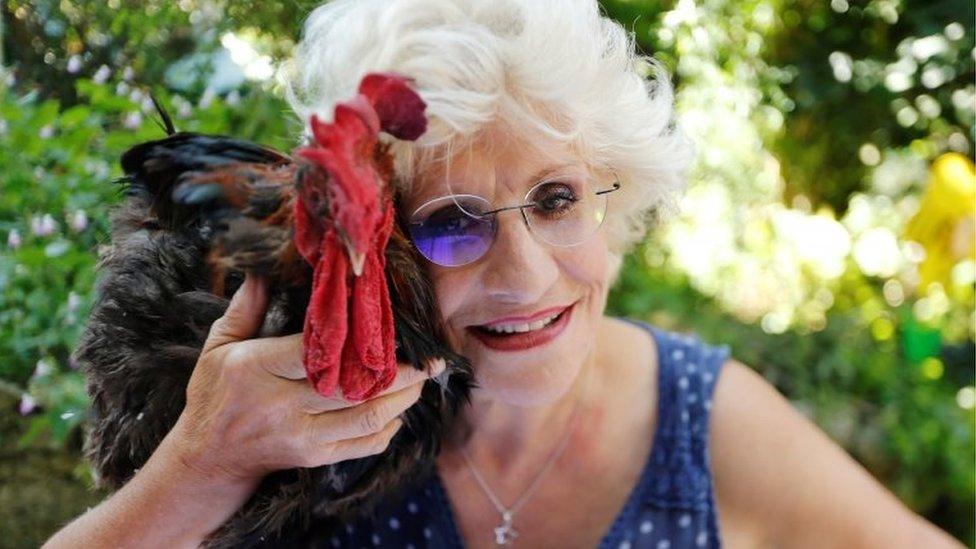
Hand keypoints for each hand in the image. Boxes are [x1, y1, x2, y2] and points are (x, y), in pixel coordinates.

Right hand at [165, 272, 444, 487]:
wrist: (207, 458)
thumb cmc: (214, 394)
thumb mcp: (218, 345)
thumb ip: (246, 307)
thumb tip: (264, 268)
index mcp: (259, 368)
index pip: (317, 349)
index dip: (359, 339)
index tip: (390, 325)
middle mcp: (282, 404)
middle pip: (354, 386)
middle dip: (402, 373)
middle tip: (431, 358)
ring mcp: (301, 435)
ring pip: (367, 417)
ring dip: (404, 399)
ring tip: (424, 380)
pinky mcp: (314, 458)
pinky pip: (362, 445)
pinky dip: (388, 429)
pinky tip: (400, 411)